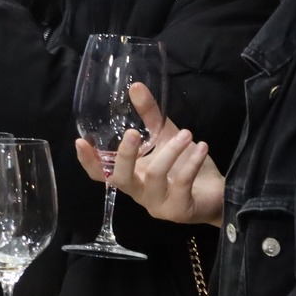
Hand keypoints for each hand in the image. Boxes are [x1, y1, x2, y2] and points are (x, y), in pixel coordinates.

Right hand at [74, 82, 223, 226]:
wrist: (216, 195)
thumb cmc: (184, 167)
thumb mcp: (165, 138)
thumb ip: (150, 116)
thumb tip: (135, 86)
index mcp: (130, 175)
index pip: (101, 173)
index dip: (88, 161)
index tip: (80, 141)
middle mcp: (138, 192)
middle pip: (120, 179)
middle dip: (125, 155)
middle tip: (133, 133)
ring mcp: (157, 204)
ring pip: (154, 177)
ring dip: (170, 152)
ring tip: (186, 134)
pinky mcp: (179, 210)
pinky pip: (181, 183)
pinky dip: (191, 163)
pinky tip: (201, 147)